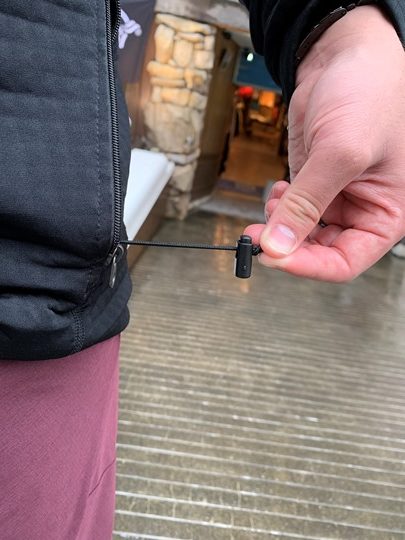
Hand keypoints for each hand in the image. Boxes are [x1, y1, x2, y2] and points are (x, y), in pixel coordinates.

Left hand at [246, 6, 404, 280]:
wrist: (347, 57)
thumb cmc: (370, 93)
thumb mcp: (342, 152)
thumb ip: (307, 203)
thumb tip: (278, 245)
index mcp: (385, 214)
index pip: (345, 263)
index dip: (308, 266)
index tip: (274, 257)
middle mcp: (361, 211)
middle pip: (319, 251)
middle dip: (286, 245)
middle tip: (257, 237)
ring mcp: (334, 198)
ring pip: (300, 233)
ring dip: (279, 226)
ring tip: (272, 204)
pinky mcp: (313, 183)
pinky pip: (291, 210)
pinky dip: (278, 208)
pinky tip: (276, 192)